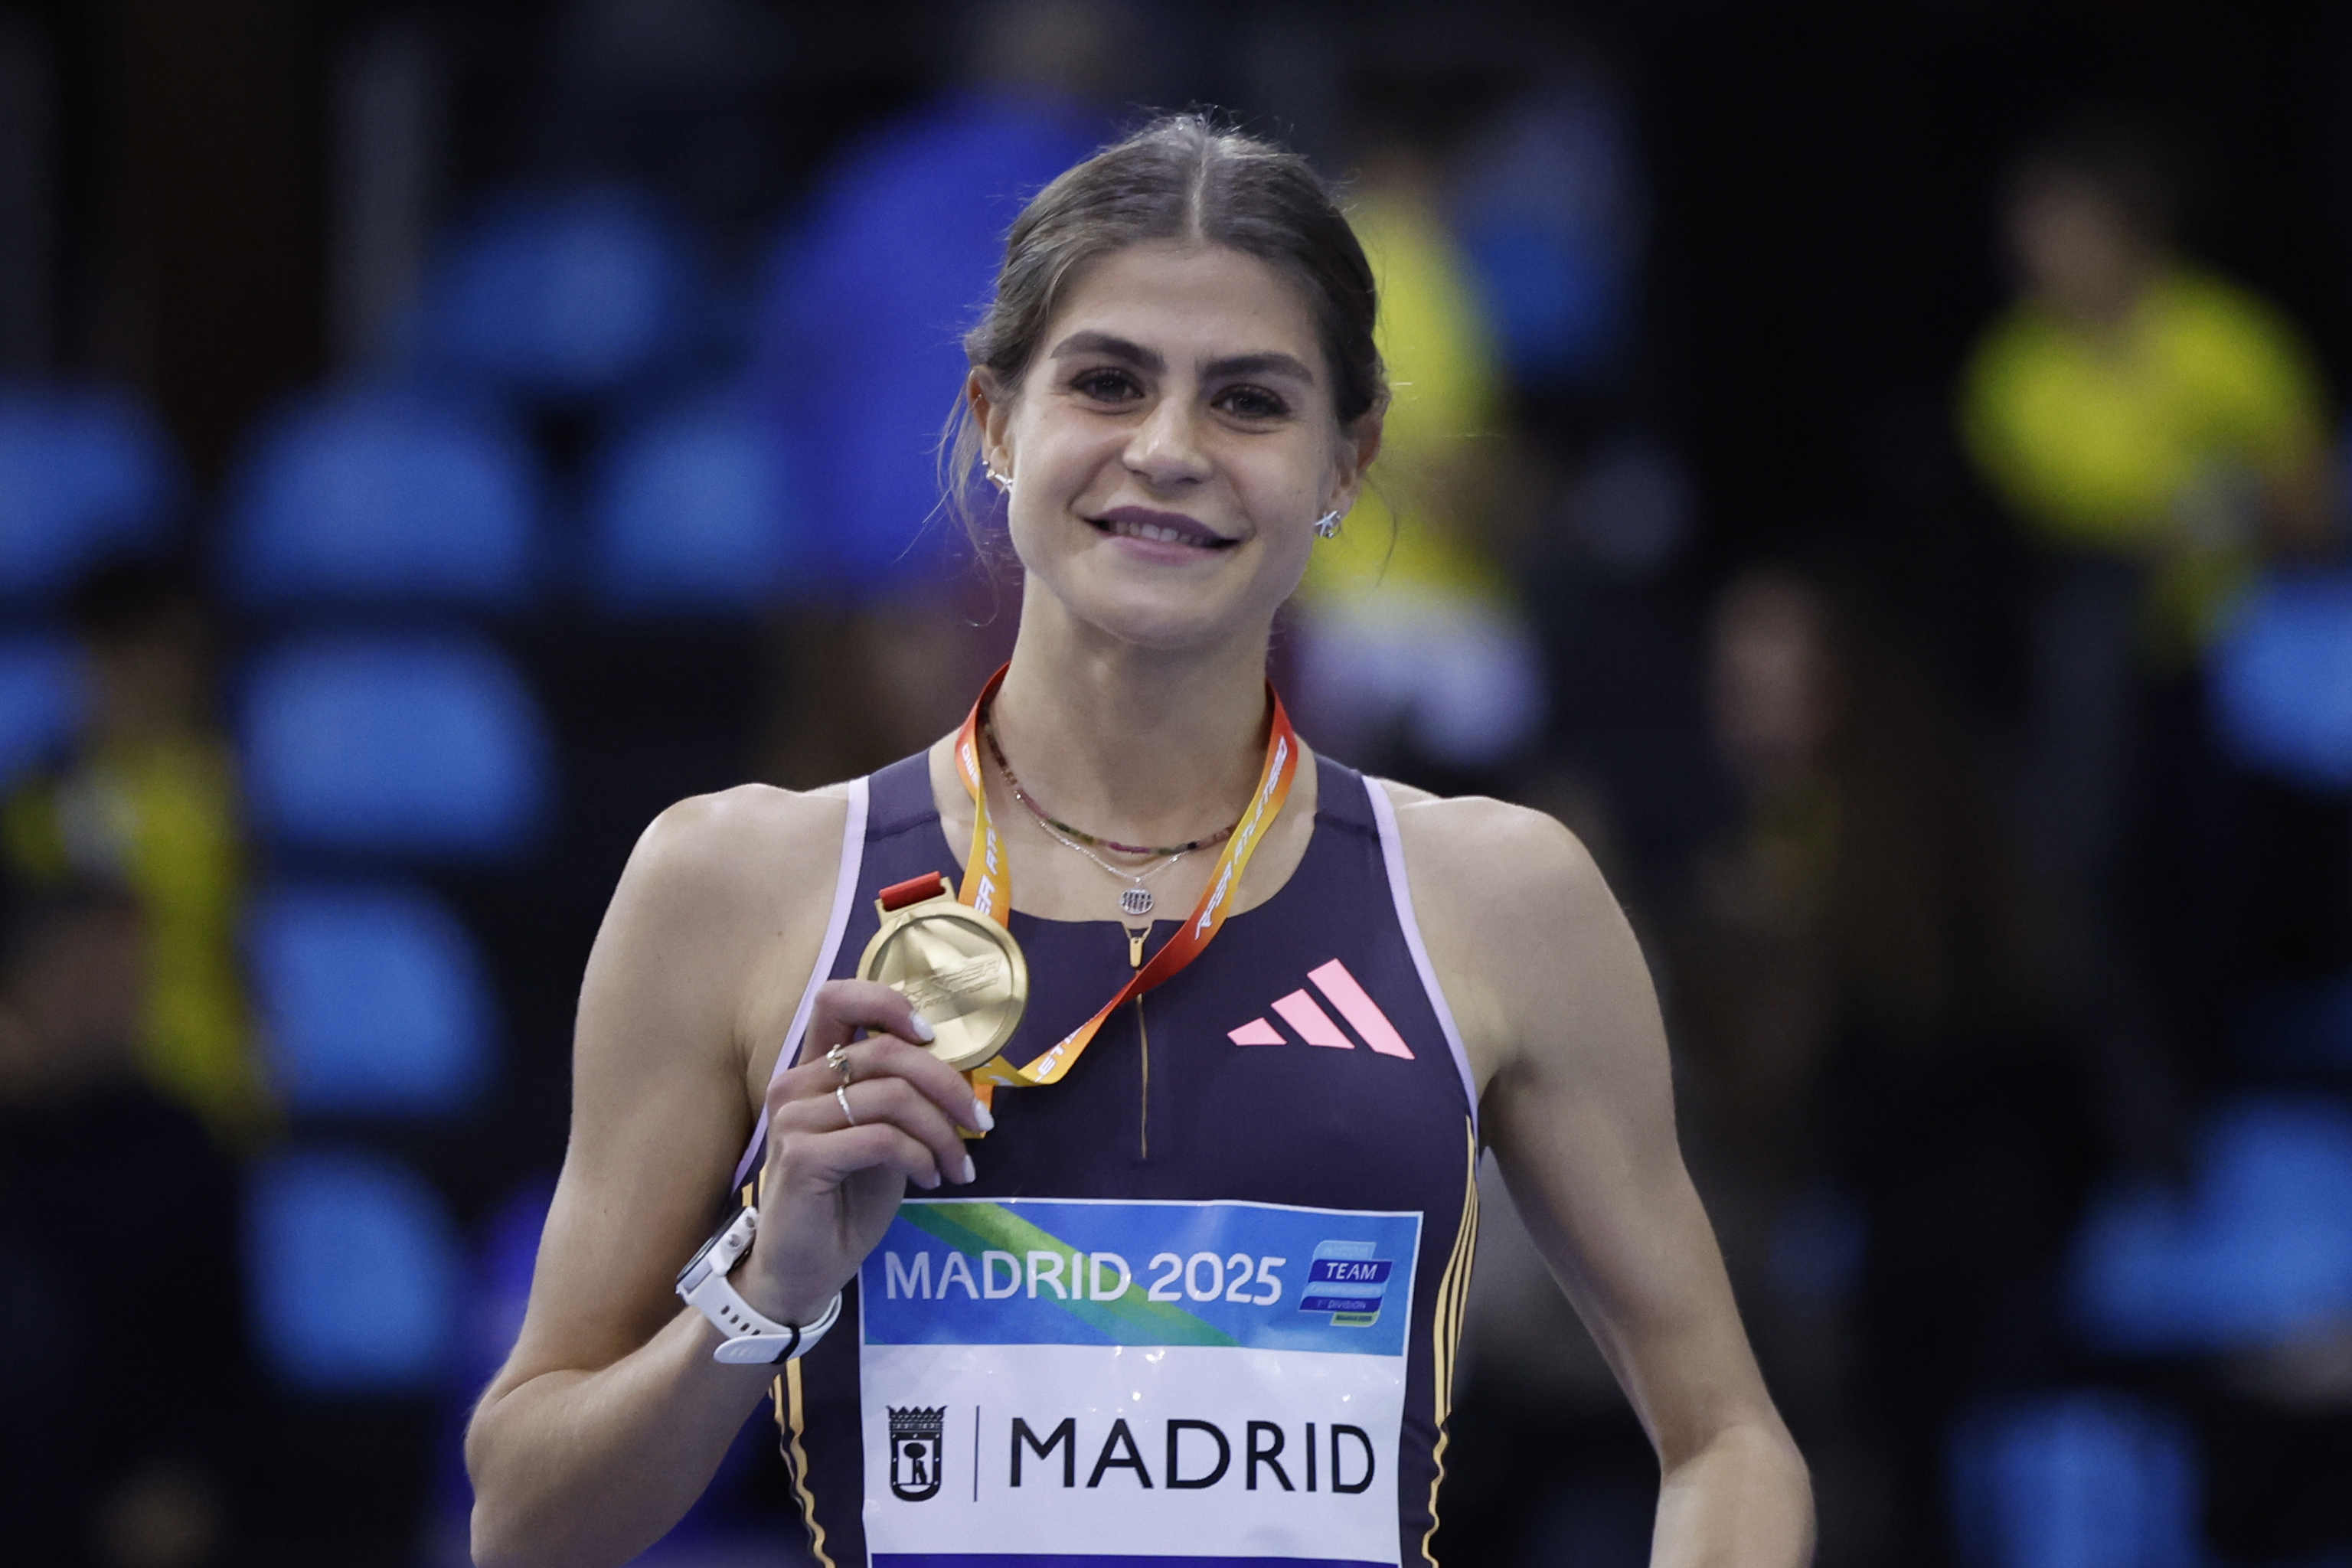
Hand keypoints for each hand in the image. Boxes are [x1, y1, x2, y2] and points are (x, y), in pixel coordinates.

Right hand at [736, 979, 986, 1323]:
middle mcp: (795, 1083)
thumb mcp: (882, 1135)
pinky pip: (882, 1138)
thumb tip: (953, 1066)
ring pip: (893, 1096)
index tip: (931, 1037)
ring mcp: (793, 1118)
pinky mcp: (800, 1156)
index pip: (837, 999)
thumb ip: (899, 1093)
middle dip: (948, 1086)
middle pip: (888, 1051)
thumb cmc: (844, 1199)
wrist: (804, 1267)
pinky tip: (930, 1179)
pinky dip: (920, 1156)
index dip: (888, 1002)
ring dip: (942, 1132)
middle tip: (980, 1125)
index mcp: (813, 1069)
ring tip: (956, 1166)